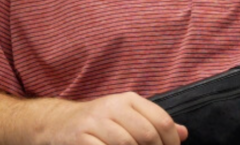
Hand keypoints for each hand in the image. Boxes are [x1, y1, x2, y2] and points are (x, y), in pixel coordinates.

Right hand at [39, 92, 187, 144]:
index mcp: (127, 99)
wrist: (56, 124)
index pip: (161, 121)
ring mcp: (94, 123)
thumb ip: (153, 122)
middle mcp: (111, 107)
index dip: (171, 144)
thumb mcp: (125, 116)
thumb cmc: (97, 123)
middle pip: (148, 135)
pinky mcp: (81, 139)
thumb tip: (183, 133)